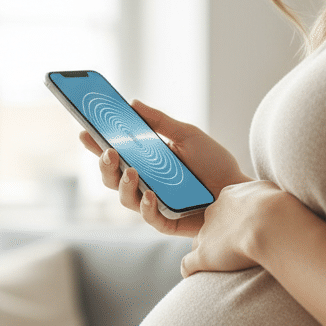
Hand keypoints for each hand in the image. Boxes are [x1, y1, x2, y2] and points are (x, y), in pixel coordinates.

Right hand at [79, 100, 250, 237]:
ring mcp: (154, 204)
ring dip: (123, 185)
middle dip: (104, 165)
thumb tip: (133, 103)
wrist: (241, 190)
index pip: (114, 154)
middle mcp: (145, 184)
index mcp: (145, 163)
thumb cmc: (215, 163)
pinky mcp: (168, 222)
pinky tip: (151, 194)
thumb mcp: (187, 135)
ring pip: (125, 199)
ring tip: (131, 171)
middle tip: (108, 150)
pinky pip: (149, 218)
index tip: (84, 131)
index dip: (96, 145)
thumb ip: (159, 121)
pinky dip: (147, 207)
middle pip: (111, 179)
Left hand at [180, 180, 280, 277]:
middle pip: (210, 226)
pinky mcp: (203, 255)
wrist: (270, 223)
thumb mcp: (272, 193)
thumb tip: (268, 205)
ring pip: (199, 243)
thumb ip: (265, 198)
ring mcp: (205, 234)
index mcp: (229, 197)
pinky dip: (190, 270)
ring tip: (222, 267)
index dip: (234, 221)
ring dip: (208, 254)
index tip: (246, 231)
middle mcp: (213, 213)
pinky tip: (192, 277)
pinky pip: (188, 264)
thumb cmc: (278, 209)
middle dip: (220, 237)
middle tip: (238, 250)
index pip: (225, 209)